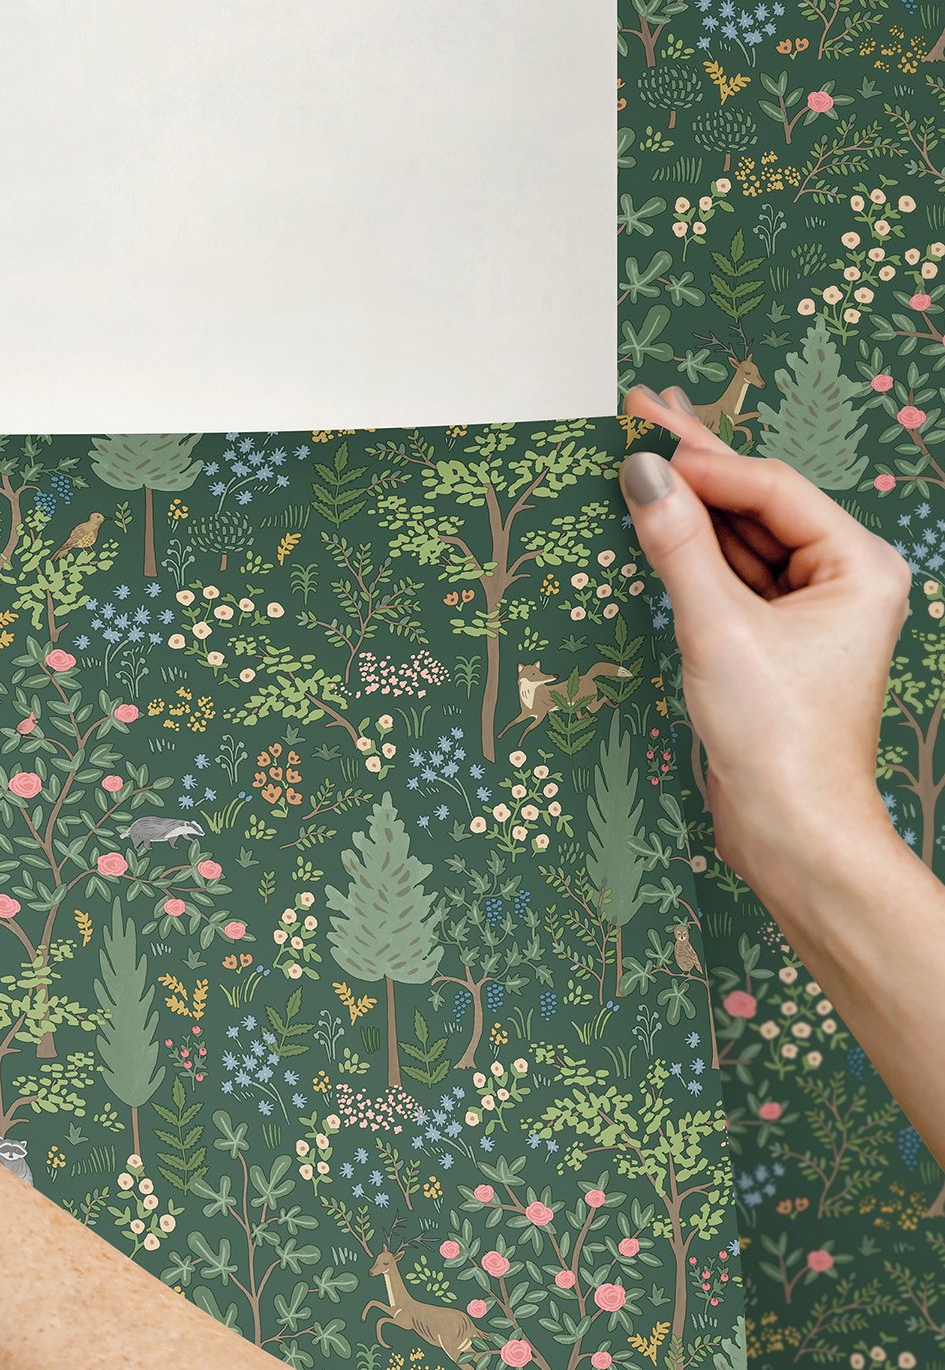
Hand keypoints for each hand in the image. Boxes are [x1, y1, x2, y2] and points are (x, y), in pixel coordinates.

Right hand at [616, 385, 909, 895]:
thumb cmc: (778, 737)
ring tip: (636, 467)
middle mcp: (842, 584)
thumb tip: (642, 475)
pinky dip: (690, 562)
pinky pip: (729, 586)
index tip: (643, 431)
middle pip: (758, 508)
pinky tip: (656, 532)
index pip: (772, 490)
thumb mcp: (718, 630)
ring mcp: (808, 617)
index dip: (705, 460)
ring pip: (740, 546)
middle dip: (698, 469)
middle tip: (641, 413)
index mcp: (859, 567)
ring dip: (688, 514)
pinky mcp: (773, 649)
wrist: (790, 830)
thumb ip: (677, 547)